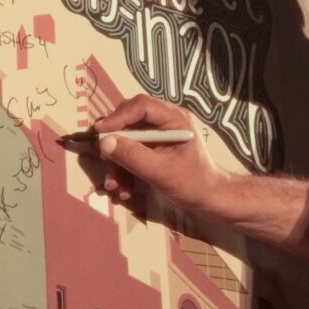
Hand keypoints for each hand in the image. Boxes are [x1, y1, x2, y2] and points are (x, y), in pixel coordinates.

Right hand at [89, 95, 230, 214]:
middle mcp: (166, 122)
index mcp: (175, 119)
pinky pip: (132, 153)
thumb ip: (133, 156)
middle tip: (103, 158)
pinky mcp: (154, 150)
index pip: (142, 106)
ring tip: (114, 186)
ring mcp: (159, 136)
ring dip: (117, 163)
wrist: (209, 201)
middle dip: (115, 143)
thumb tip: (104, 142)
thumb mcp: (161, 172)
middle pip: (130, 120)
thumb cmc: (193, 184)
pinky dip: (124, 170)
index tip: (100, 132)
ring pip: (127, 140)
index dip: (118, 117)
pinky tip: (124, 190)